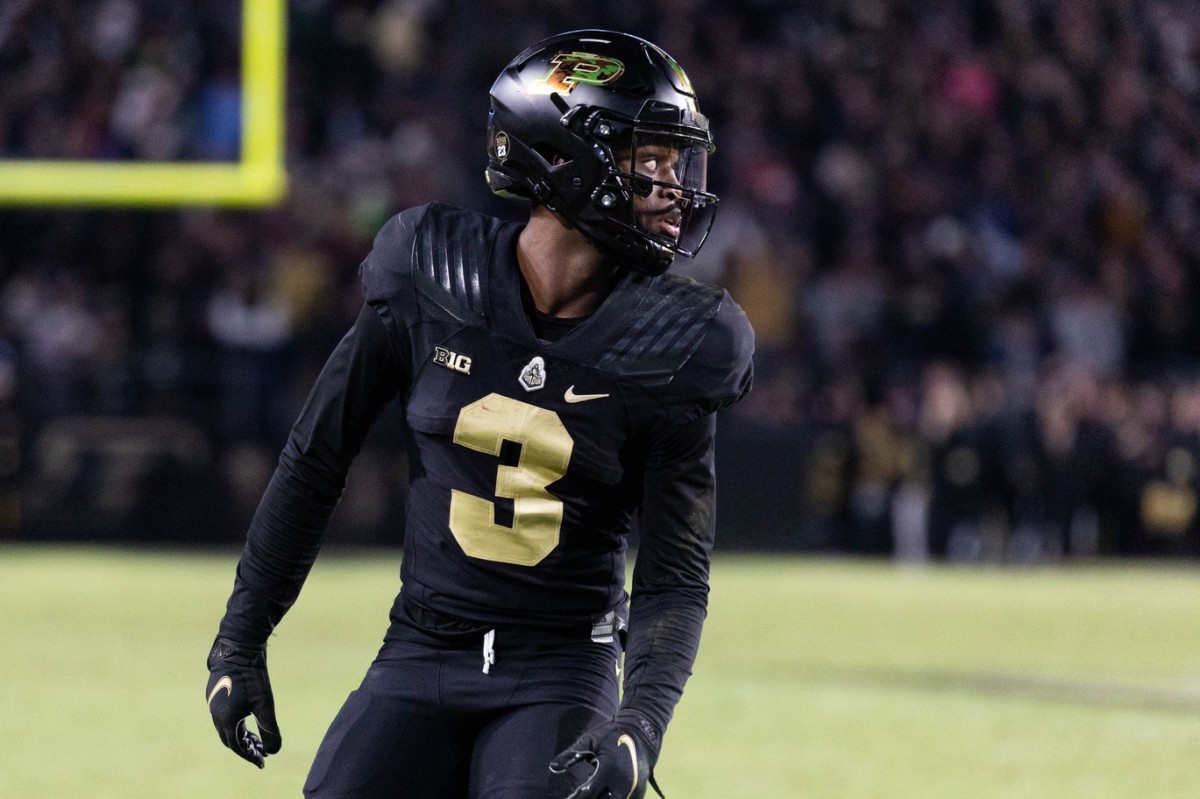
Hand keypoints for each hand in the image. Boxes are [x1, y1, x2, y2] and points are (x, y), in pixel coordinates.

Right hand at [205, 637, 281, 767]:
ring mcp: (213, 704)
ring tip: (256, 739)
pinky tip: (246, 719)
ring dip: (240, 735)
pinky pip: (223, 716)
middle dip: (246, 748)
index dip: (251, 756)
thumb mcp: (265, 704)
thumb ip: (269, 728)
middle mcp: (216, 715)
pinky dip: (235, 723)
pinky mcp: (214, 694)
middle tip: (260, 752)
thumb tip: (274, 751)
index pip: (238, 747)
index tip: (262, 762)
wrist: (237, 649)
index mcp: (227, 721)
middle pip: (230, 740)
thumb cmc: (252, 676)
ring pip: (226, 728)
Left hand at [550, 713, 659, 798]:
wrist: (642, 733)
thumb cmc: (612, 734)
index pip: (588, 793)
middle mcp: (622, 783)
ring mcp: (633, 790)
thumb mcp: (591, 740)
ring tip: (591, 796)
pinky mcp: (640, 792)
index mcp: (609, 769)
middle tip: (579, 797)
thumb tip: (552, 766)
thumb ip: (572, 754)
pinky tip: (603, 796)